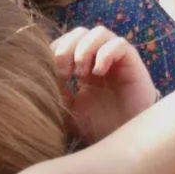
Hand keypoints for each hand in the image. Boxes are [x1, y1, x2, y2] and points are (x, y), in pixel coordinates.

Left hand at [54, 26, 159, 143]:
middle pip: (80, 32)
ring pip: (99, 32)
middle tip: (65, 71)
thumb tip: (42, 72)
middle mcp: (99, 59)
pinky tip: (98, 72)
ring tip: (81, 72)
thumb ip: (55, 90)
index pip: (66, 42)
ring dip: (85, 48)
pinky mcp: (132, 62)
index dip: (56, 50)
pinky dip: (105, 53)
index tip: (51, 72)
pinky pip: (119, 44)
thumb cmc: (98, 127)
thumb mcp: (68, 110)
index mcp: (82, 66)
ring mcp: (116, 59)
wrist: (124, 141)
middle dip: (68, 47)